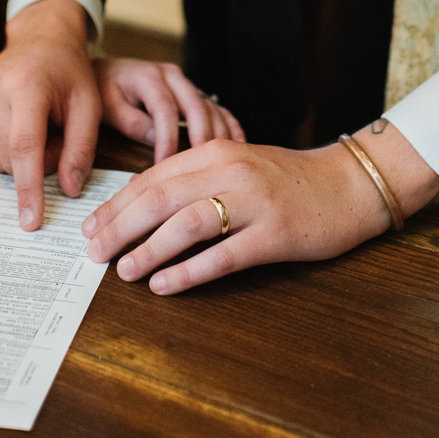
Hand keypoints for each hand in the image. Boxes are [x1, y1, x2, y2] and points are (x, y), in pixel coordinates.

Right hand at [0, 0, 101, 230]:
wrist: (40, 38)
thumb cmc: (68, 72)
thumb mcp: (89, 105)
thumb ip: (81, 149)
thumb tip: (68, 191)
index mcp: (28, 85)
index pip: (24, 146)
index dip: (28, 187)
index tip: (30, 221)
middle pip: (11, 157)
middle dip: (38, 162)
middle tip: (56, 135)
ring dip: (19, 157)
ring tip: (36, 125)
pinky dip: (2, 148)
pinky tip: (15, 123)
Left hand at [82, 124, 438, 295]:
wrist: (347, 184)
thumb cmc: (287, 179)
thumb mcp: (236, 165)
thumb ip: (196, 178)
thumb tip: (143, 206)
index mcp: (214, 152)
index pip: (152, 177)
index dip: (117, 203)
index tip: (91, 226)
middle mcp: (230, 171)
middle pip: (161, 198)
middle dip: (120, 225)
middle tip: (94, 252)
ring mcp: (253, 202)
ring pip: (187, 223)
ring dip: (149, 248)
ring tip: (123, 271)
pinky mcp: (275, 234)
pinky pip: (223, 255)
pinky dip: (189, 271)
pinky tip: (166, 285)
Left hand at [93, 57, 244, 160]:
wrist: (107, 71)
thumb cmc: (105, 91)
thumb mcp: (107, 104)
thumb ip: (129, 120)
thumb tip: (154, 138)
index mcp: (150, 77)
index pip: (164, 108)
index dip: (167, 138)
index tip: (166, 165)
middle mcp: (173, 77)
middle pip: (196, 106)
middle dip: (201, 137)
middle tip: (205, 168)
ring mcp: (187, 84)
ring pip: (211, 107)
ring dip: (219, 135)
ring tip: (225, 164)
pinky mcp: (195, 94)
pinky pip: (219, 109)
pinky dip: (230, 127)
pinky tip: (238, 147)